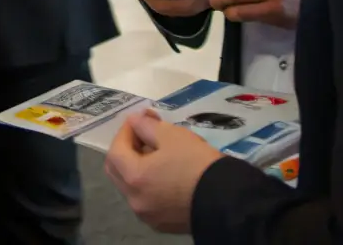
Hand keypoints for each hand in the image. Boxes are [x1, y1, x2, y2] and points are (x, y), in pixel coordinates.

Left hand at [105, 110, 221, 233]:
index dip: (125, 131)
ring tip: (158, 153)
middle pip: (118, 170)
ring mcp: (147, 215)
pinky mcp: (162, 223)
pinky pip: (147, 199)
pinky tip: (167, 174)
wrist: (227, 200)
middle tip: (144, 135)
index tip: (140, 119)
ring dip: (137, 167)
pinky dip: (149, 184)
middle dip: (127, 149)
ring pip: (132, 186)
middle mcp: (134, 200)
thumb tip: (135, 122)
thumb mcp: (172, 135)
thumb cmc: (196, 163)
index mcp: (134, 177)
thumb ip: (147, 126)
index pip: (116, 149)